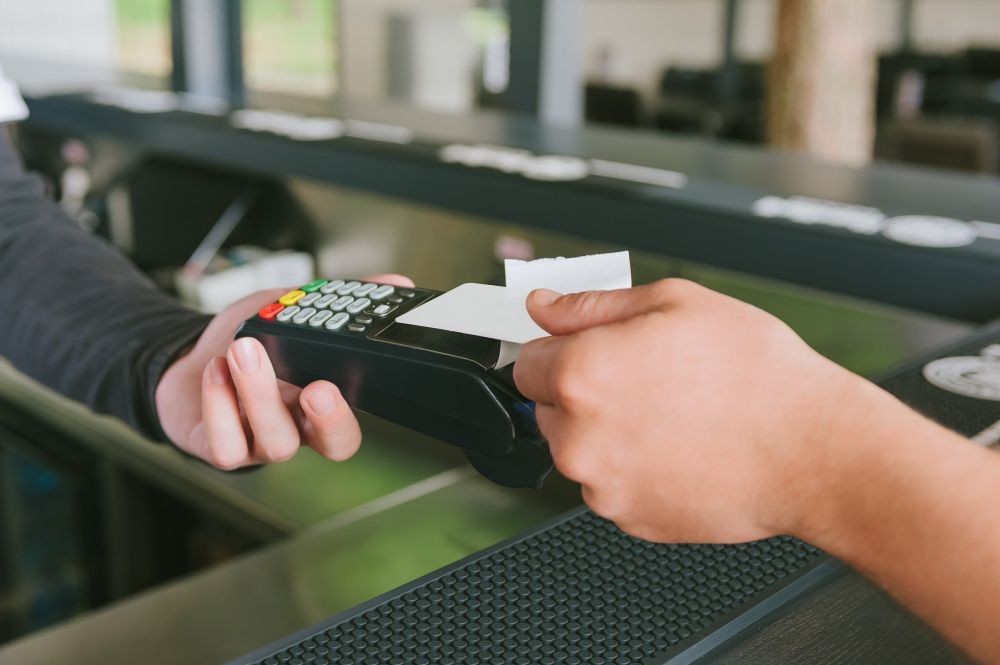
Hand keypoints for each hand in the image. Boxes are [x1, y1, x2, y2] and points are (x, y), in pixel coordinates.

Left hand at [155, 275, 413, 468]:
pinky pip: (226, 444)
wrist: (190, 357)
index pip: (351, 426)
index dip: (348, 415)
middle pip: (332, 446)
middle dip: (329, 419)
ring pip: (277, 443)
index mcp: (321, 404)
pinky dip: (220, 405)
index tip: (335, 383)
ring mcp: (259, 443)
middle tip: (316, 388)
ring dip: (261, 394)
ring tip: (244, 349)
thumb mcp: (292, 314)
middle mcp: (298, 429)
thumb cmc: (248, 341)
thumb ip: (338, 304)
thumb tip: (395, 284)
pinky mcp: (221, 447)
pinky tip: (216, 371)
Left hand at [514, 278, 875, 542]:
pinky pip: (611, 484)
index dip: (559, 350)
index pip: (524, 361)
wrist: (813, 452)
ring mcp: (601, 485)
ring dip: (606, 432)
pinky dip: (633, 468)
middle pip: (547, 408)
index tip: (587, 350)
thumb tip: (544, 305)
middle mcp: (578, 437)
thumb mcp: (674, 302)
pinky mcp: (628, 518)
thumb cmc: (757, 374)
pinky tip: (679, 447)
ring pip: (580, 449)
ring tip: (670, 414)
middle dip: (581, 391)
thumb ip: (591, 304)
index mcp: (580, 374)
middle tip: (644, 379)